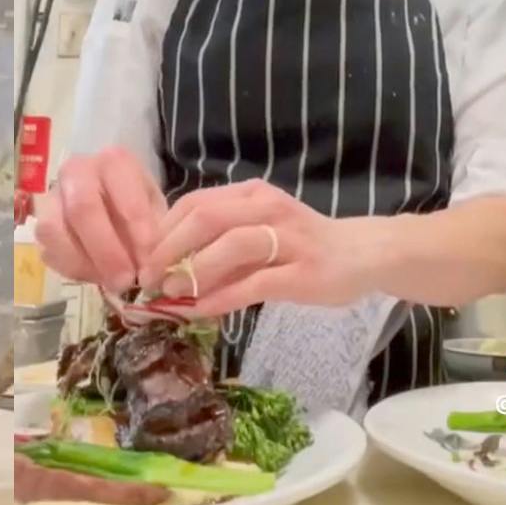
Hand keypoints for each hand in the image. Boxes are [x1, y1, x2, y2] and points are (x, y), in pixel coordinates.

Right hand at [32, 147, 166, 292]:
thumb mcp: (156, 213)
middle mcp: (76, 172)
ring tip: (110, 281)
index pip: (121, 192)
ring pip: (54, 230)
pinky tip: (96, 276)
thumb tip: (146, 267)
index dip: (137, 229)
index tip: (150, 260)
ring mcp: (52, 198)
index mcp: (113, 162)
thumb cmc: (140, 206)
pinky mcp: (41, 225)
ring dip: (85, 263)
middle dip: (106, 251)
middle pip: (81, 209)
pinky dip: (73, 270)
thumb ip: (154, 235)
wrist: (113, 204)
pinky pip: (48, 251)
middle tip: (126, 280)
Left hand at [143, 179, 370, 314]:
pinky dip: (222, 297)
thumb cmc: (301, 244)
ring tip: (170, 292)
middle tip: (148, 276)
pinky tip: (200, 310)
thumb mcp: (257, 232)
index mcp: (250, 194)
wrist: (364, 254)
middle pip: (206, 218)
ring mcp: (288, 239)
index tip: (141, 256)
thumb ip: (217, 243)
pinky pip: (254, 284)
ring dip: (193, 270)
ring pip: (231, 246)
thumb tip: (165, 268)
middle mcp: (267, 209)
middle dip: (169, 248)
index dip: (162, 230)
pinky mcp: (303, 273)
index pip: (194, 203)